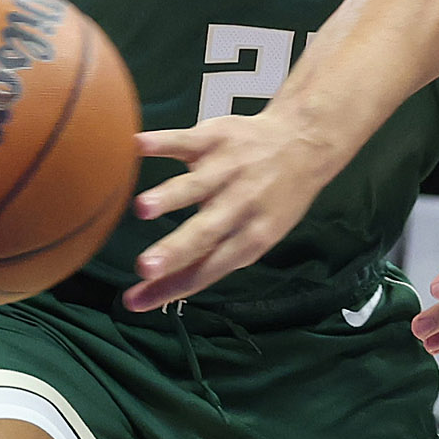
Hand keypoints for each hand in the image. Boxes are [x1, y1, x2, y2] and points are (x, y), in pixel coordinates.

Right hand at [124, 104, 346, 309]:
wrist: (302, 144)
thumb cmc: (271, 199)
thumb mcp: (255, 236)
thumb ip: (212, 258)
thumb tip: (159, 291)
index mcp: (251, 237)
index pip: (208, 269)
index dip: (172, 287)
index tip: (136, 300)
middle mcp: (241, 205)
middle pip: (205, 233)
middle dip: (174, 251)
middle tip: (145, 267)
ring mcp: (228, 170)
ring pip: (196, 186)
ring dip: (169, 197)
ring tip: (143, 208)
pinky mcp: (216, 138)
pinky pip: (185, 140)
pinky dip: (161, 142)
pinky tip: (136, 146)